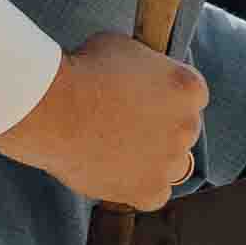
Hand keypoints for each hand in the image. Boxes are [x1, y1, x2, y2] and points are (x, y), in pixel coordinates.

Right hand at [0, 34, 205, 212]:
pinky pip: (154, 195)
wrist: (54, 108)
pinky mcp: (149, 191)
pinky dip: (137, 187)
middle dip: (160, 128)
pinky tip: (116, 174)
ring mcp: (170, 161)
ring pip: (173, 165)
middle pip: (183, 131)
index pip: (192, 95)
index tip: (144, 99)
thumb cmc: (83, 70)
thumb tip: (137, 74)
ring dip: (153, 160)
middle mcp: (188, 126)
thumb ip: (143, 67)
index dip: (166, 97)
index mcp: (189, 87)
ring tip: (119, 151)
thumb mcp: (123, 49)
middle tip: (125, 125)